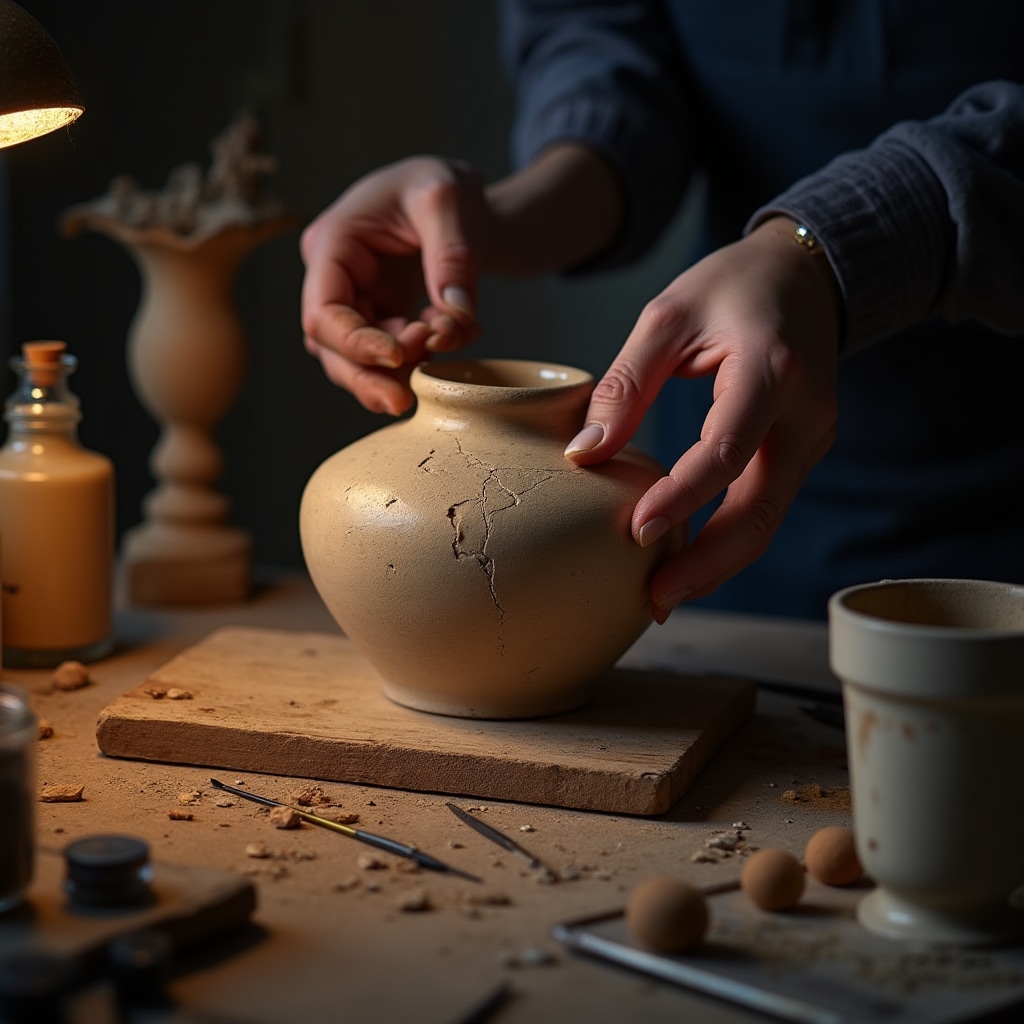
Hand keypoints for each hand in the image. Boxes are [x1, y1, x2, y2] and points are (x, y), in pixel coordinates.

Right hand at [300, 156, 484, 414]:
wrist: (457, 198)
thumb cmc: (442, 185)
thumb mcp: (449, 199)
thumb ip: (453, 255)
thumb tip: (455, 317)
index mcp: (334, 242)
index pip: (323, 312)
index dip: (355, 345)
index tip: (401, 356)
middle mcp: (334, 277)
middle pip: (331, 347)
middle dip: (368, 376)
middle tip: (407, 400)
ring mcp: (355, 300)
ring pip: (355, 360)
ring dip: (395, 374)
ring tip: (441, 363)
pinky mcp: (379, 318)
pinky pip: (388, 355)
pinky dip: (421, 360)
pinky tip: (458, 337)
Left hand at [564, 217, 841, 620]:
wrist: (805, 273)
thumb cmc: (732, 286)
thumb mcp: (668, 316)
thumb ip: (625, 385)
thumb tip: (585, 456)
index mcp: (772, 370)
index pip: (727, 451)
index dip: (683, 498)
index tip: (637, 533)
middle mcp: (805, 414)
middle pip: (761, 510)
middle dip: (708, 563)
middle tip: (655, 599)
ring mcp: (812, 438)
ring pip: (768, 520)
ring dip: (718, 563)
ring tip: (664, 594)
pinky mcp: (802, 451)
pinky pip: (767, 506)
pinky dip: (729, 537)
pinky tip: (690, 558)